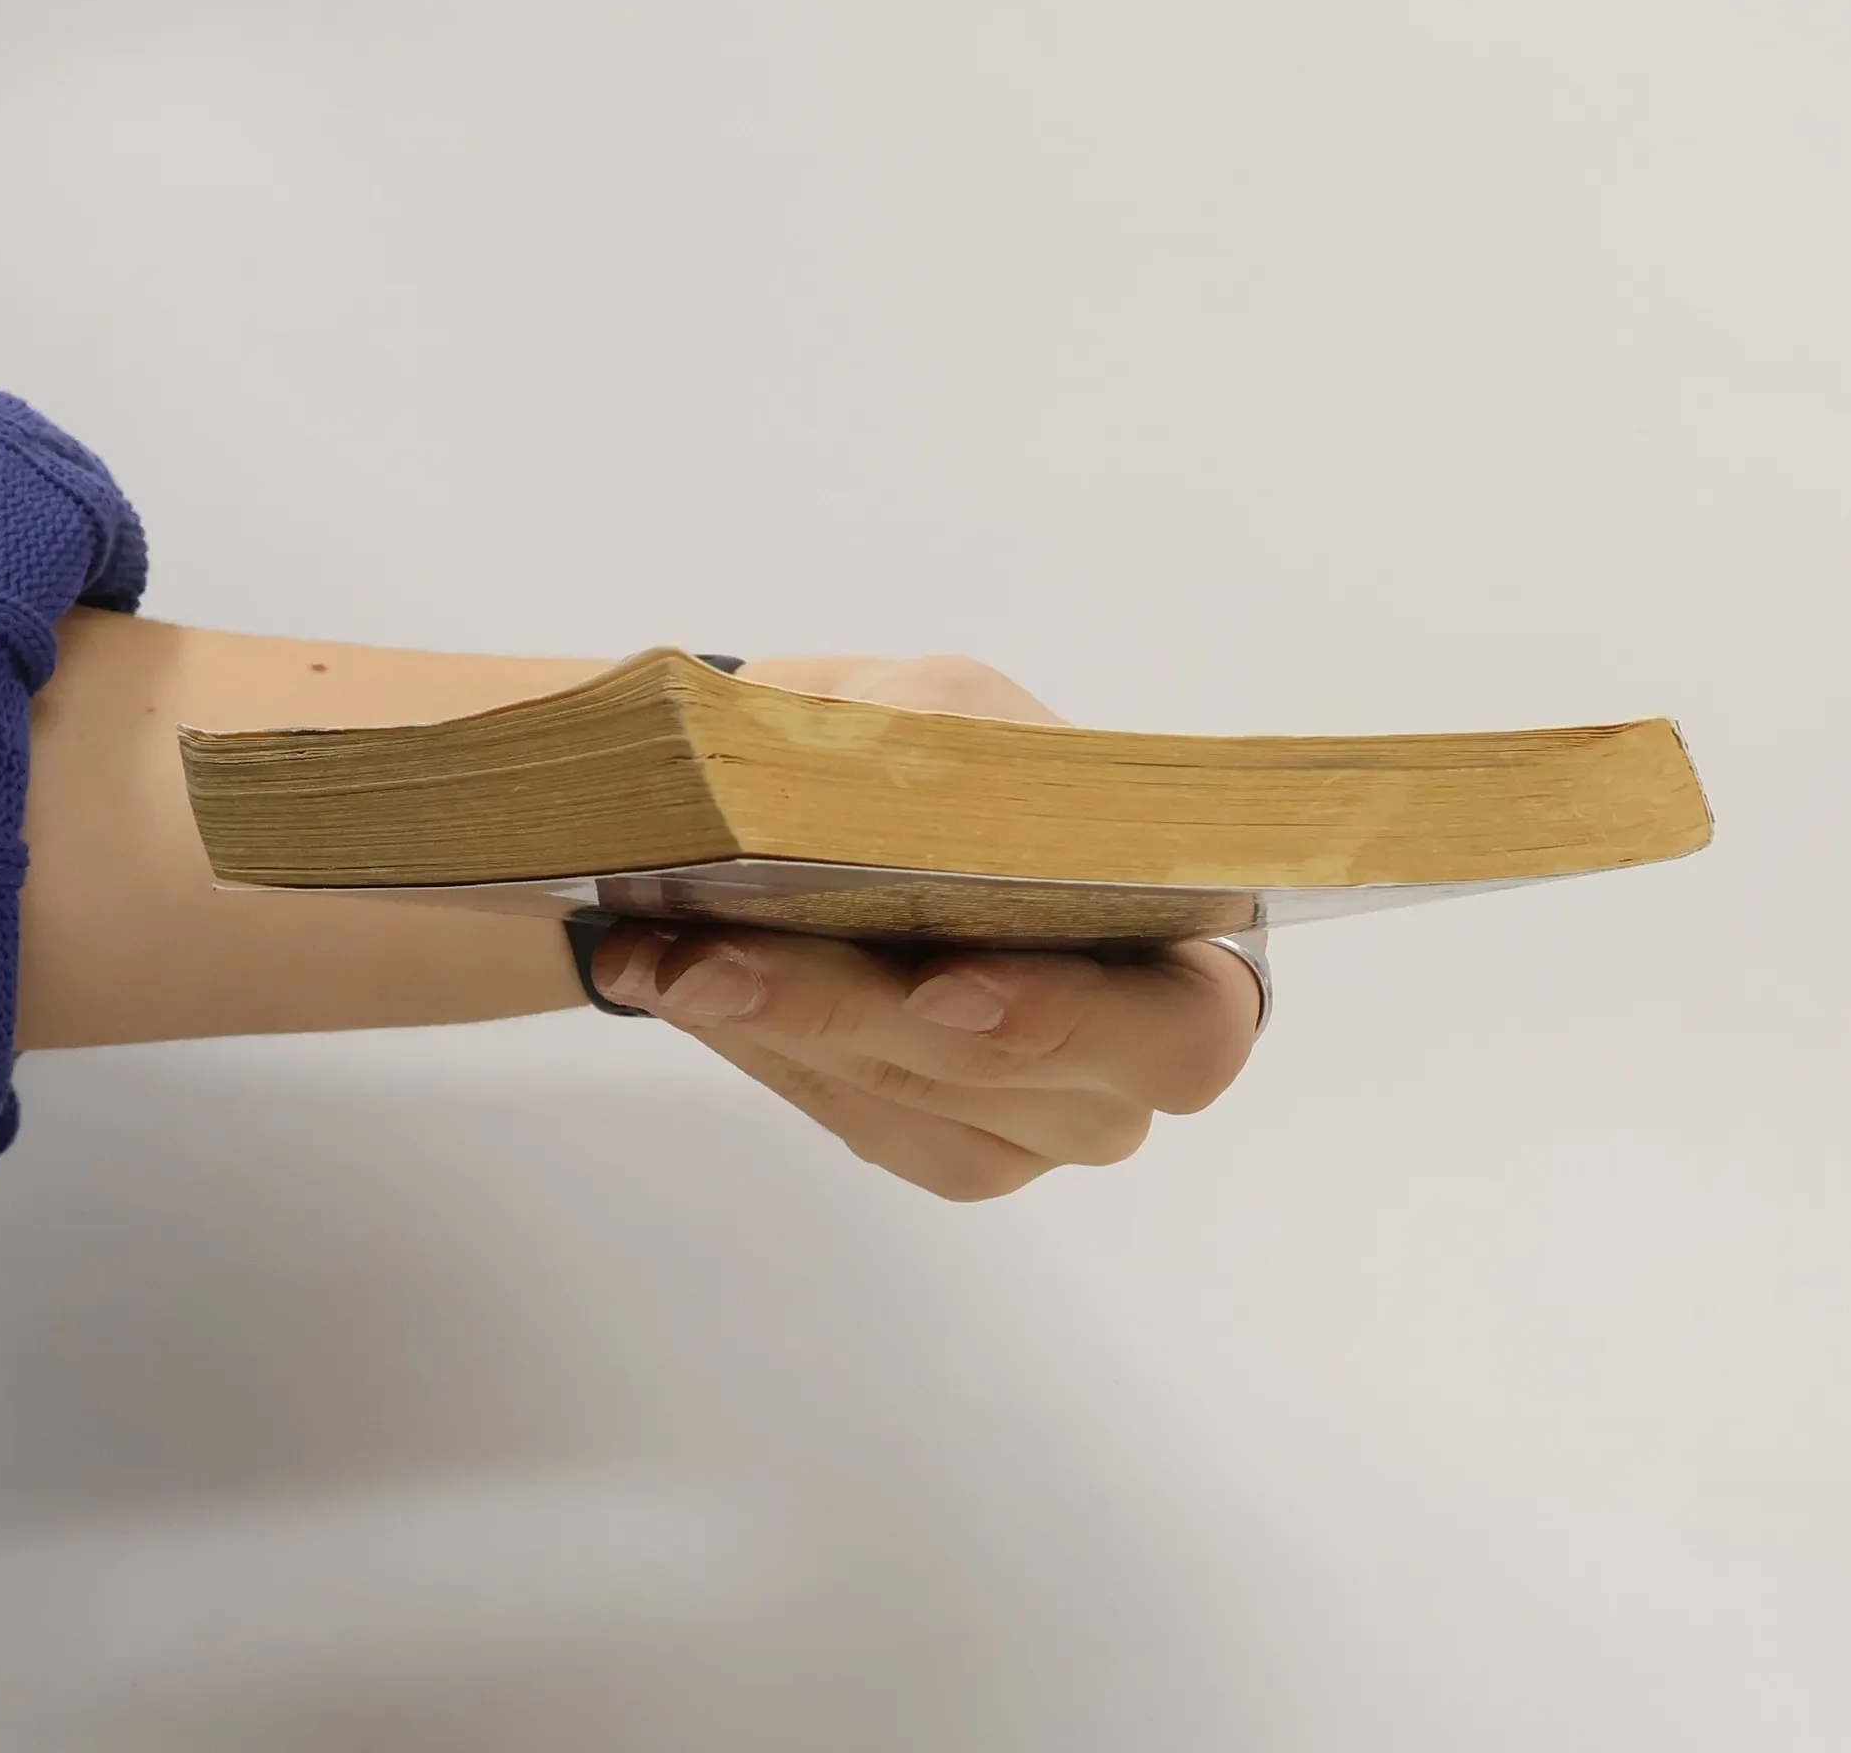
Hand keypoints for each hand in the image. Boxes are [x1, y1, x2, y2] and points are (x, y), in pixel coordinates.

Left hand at [585, 655, 1266, 1200]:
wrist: (875, 806)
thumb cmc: (952, 755)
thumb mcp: (953, 707)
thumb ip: (943, 745)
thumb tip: (879, 785)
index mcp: (1193, 947)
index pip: (1183, 1030)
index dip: (1069, 1016)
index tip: (942, 978)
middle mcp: (1132, 1063)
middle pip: (1013, 1081)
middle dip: (852, 1013)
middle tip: (714, 957)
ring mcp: (1041, 1122)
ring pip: (910, 1101)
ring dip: (770, 1022)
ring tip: (656, 952)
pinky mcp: (946, 1143)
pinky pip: (852, 1114)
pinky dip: (756, 1041)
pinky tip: (677, 980)